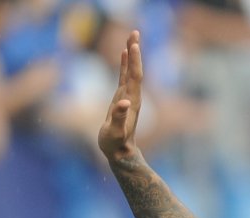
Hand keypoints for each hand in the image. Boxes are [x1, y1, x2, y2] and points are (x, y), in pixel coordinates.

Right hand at [98, 29, 143, 164]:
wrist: (120, 153)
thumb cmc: (115, 144)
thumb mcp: (115, 132)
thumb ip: (119, 118)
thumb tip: (124, 103)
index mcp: (131, 101)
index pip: (134, 77)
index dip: (133, 61)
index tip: (133, 44)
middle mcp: (132, 96)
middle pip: (135, 69)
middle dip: (135, 51)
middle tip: (135, 32)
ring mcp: (128, 96)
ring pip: (130, 71)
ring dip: (131, 54)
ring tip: (131, 37)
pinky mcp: (122, 98)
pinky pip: (124, 76)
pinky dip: (124, 64)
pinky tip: (124, 53)